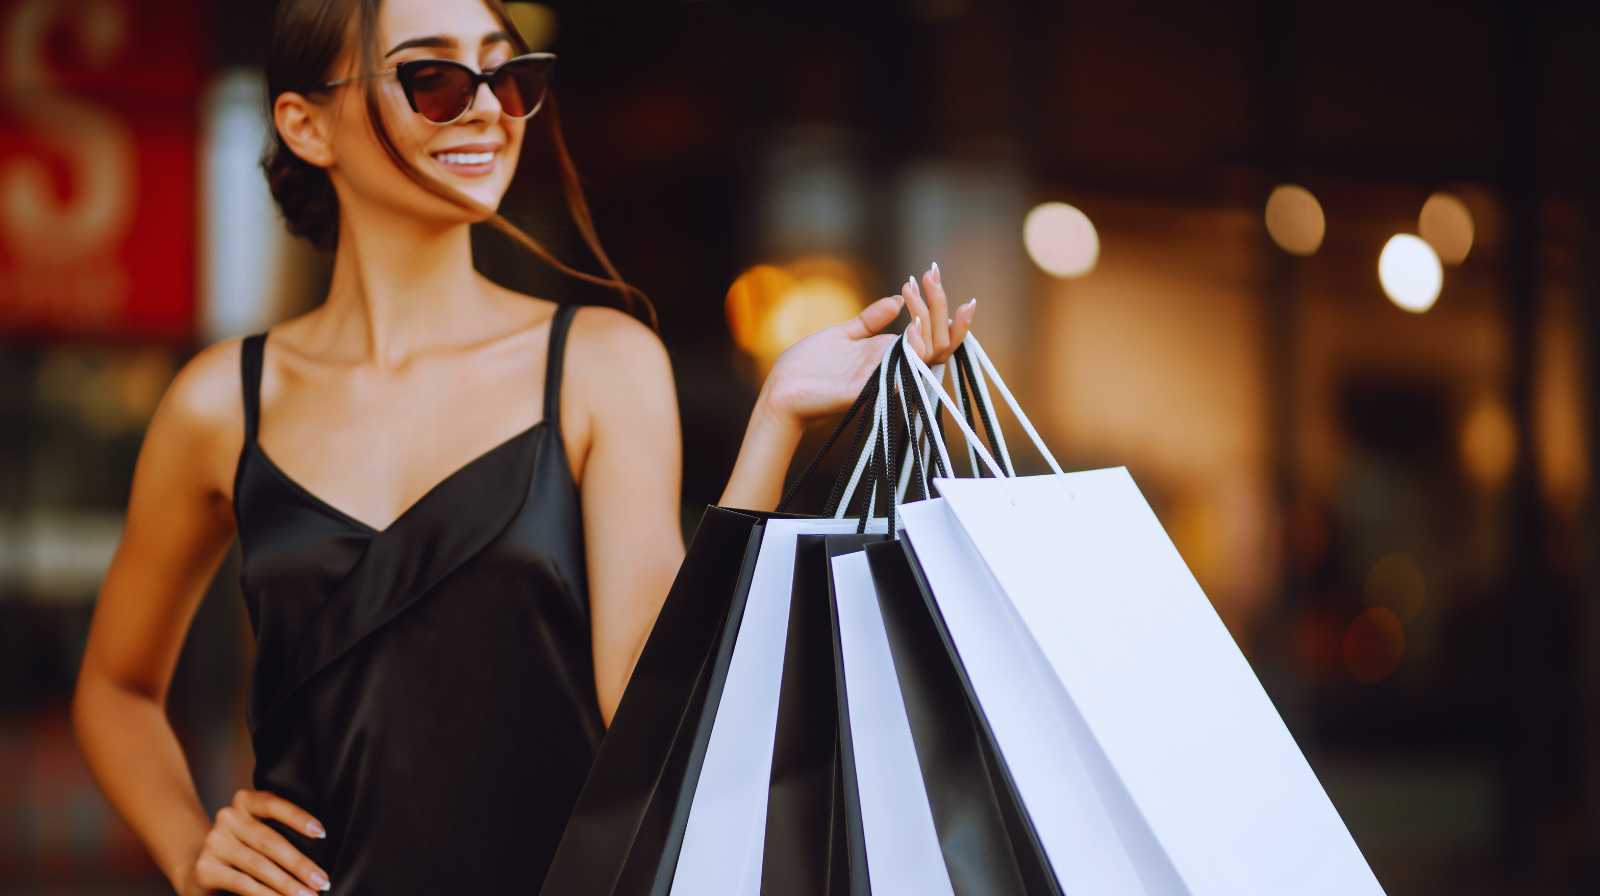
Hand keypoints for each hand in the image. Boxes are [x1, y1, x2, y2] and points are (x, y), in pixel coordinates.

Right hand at [175, 788, 330, 895]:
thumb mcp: (259, 831)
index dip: (298, 817)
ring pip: (258, 865)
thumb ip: (280, 832)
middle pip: (270, 841)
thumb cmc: (243, 848)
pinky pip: (242, 882)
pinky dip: (265, 894)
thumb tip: (315, 857)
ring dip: (286, 884)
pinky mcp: (205, 868)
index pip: (274, 805)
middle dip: (300, 864)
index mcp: (245, 801)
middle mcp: (227, 817)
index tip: (321, 833)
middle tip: (321, 881)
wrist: (199, 866)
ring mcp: (214, 842)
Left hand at [760, 262, 977, 424]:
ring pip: (929, 356)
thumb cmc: (808, 366)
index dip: (940, 307)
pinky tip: (911, 328)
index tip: (933, 272)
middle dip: (939, 306)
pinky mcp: (868, 391)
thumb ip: (869, 320)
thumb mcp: (842, 334)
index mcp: (888, 354)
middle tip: (931, 276)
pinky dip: (912, 351)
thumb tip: (896, 300)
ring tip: (916, 298)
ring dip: (929, 325)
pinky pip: (902, 376)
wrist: (780, 391)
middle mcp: (892, 367)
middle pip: (938, 342)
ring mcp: (883, 379)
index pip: (931, 334)